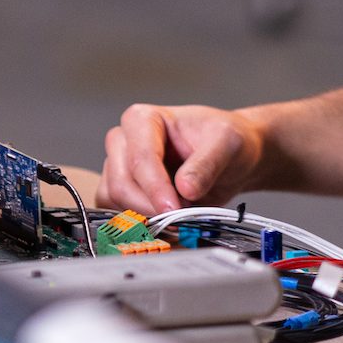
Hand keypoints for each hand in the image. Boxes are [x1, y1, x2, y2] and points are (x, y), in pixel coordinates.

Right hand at [100, 103, 264, 213]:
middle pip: (121, 183)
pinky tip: (167, 220)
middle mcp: (124, 140)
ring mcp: (118, 166)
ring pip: (115, 200)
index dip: (156, 188)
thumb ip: (206, 164)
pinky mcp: (121, 189)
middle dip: (151, 206)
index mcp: (143, 119)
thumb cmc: (223, 141)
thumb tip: (185, 188)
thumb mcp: (226, 143)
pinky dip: (141, 222)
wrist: (228, 157)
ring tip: (180, 213)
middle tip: (183, 217)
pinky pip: (118, 212)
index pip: (140, 158)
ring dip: (146, 215)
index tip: (174, 209)